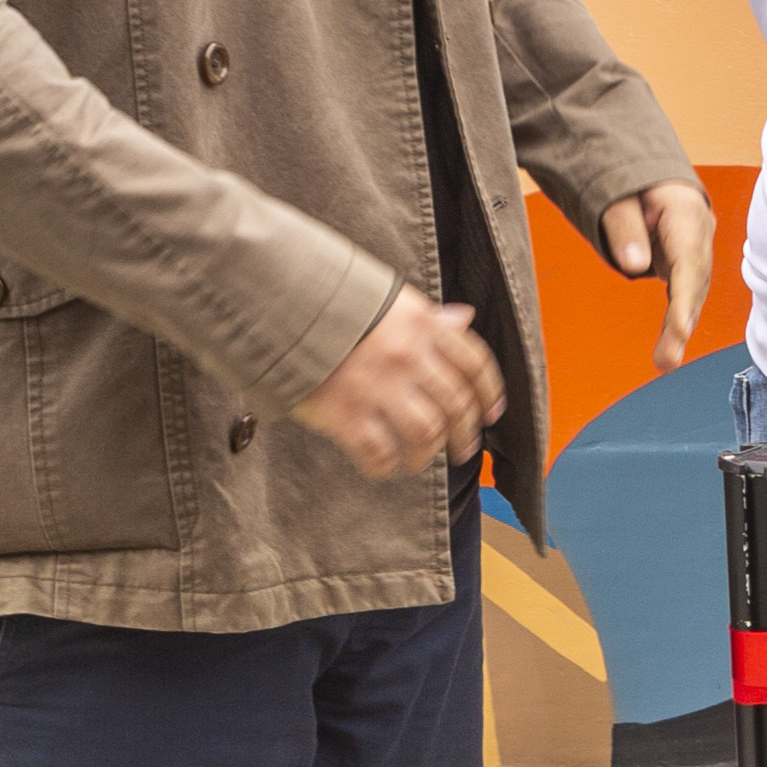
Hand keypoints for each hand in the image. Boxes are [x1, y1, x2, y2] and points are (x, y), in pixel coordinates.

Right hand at [292, 285, 501, 475]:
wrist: (276, 304)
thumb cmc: (333, 302)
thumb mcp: (388, 298)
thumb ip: (428, 316)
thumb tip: (463, 318)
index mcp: (423, 327)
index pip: (474, 364)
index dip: (488, 393)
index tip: (491, 414)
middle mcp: (409, 358)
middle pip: (456, 406)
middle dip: (465, 434)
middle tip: (464, 450)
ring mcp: (379, 388)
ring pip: (426, 435)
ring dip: (427, 455)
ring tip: (418, 462)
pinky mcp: (346, 414)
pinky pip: (379, 453)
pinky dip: (385, 467)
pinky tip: (382, 467)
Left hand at [593, 177, 713, 366]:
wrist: (653, 176)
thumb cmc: (634, 183)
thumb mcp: (620, 198)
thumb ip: (624, 229)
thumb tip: (633, 265)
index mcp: (687, 213)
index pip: (689, 260)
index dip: (686, 297)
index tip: (680, 327)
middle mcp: (700, 235)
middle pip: (695, 283)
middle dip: (682, 323)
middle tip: (667, 358)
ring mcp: (697, 250)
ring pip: (693, 293)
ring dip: (680, 328)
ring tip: (665, 361)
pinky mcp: (687, 264)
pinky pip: (685, 294)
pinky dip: (678, 320)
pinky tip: (669, 347)